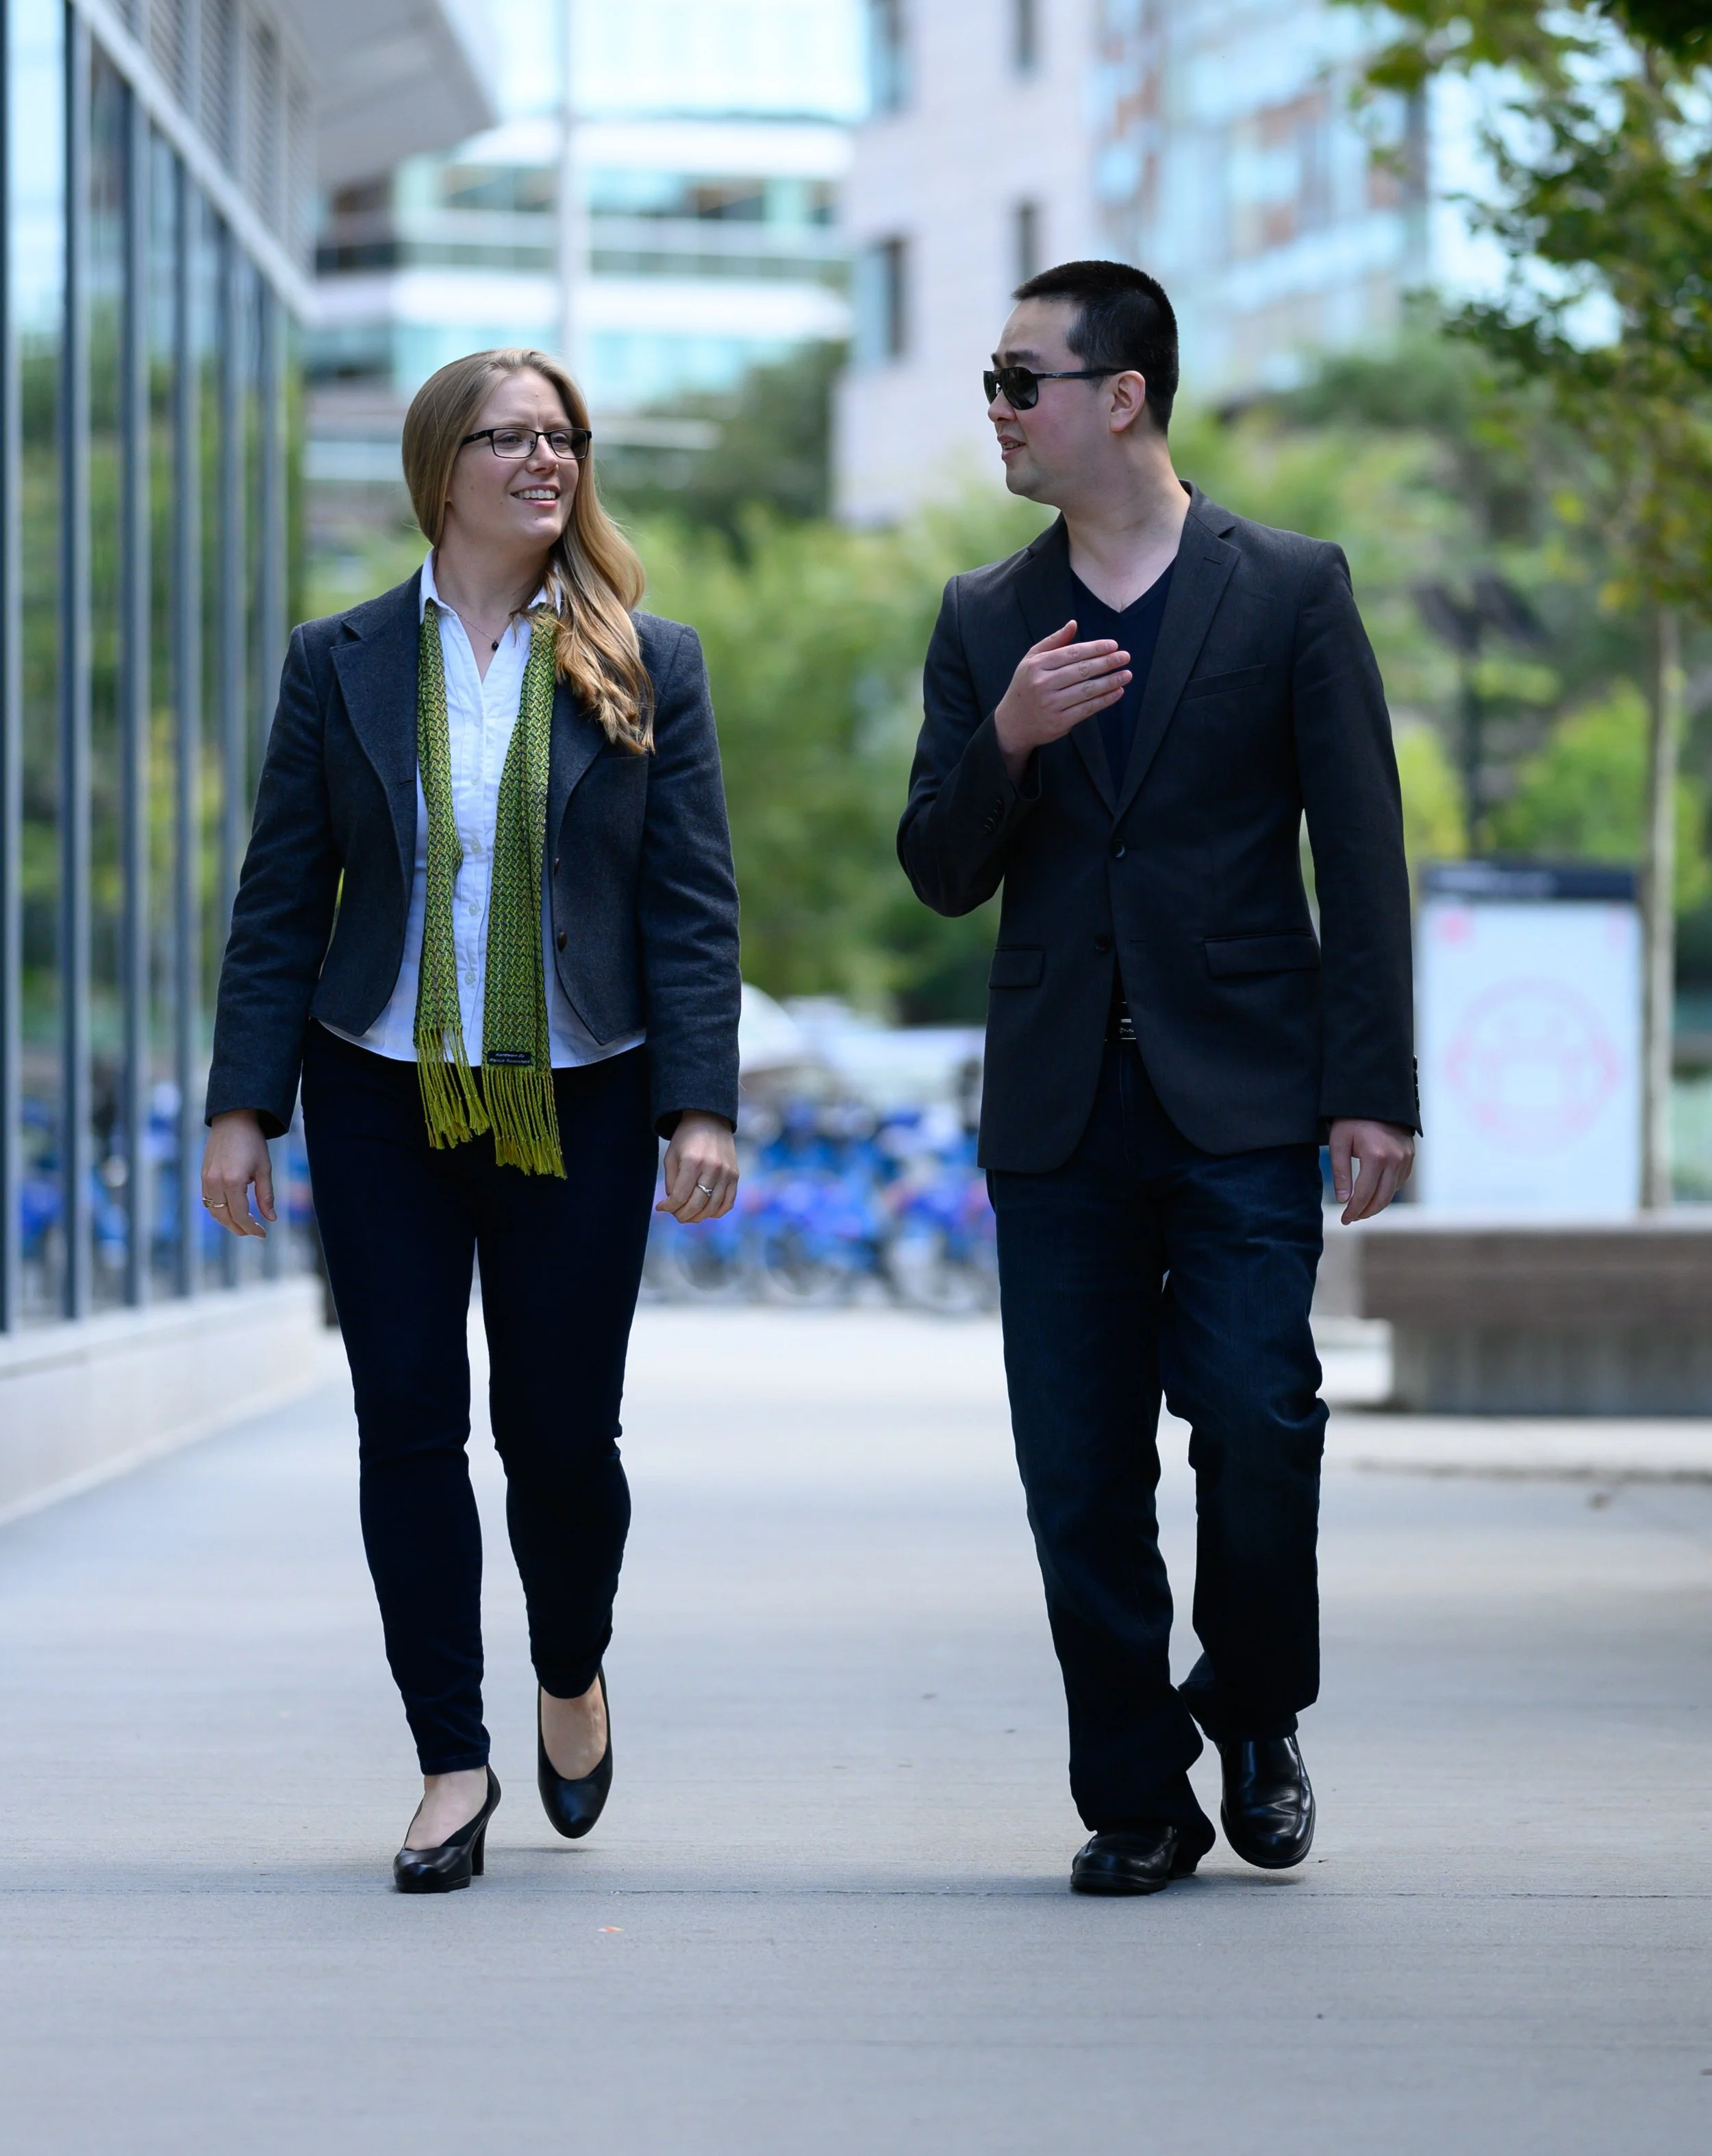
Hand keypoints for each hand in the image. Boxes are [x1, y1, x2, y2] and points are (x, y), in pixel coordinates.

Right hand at [201, 1110, 275, 1238]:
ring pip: (214, 1211)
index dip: (251, 1228)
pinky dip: (219, 1210)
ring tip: (244, 1225)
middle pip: (225, 1217)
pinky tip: (231, 1210)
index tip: (263, 1234)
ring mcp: (206, 1179)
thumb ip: (266, 1196)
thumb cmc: (252, 1142)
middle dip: (239, 1228)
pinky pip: (208, 1201)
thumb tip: (271, 1219)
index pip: (240, 1215)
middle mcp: (215, 1183)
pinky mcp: (203, 1175)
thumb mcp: (264, 1169)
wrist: (233, 1120)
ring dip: (228, 1222)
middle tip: (254, 1232)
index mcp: (233, 1182)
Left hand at [657, 1111, 738, 1223]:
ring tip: (689, 1215)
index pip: (680, 1196)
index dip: (669, 1207)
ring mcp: (726, 1173)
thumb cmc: (686, 1139)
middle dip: (682, 1215)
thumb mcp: (671, 1156)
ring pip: (712, 1208)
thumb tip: (673, 1205)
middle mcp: (712, 1168)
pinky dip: (716, 1212)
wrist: (709, 1120)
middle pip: (696, 1205)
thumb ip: (671, 1182)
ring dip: (698, 1217)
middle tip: (676, 1215)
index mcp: (692, 1162)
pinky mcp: (735, 1176)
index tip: (661, 1208)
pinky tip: (706, 1212)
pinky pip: (728, 1203)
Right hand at [994, 621, 1131, 782]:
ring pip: (1087, 690)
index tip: (1113, 645)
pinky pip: (1087, 709)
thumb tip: (1073, 624)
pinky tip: (1117, 692)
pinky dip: (1105, 700)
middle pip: (1082, 670)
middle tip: (1125, 657)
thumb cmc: (1025, 687)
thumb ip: (1053, 642)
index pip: (1072, 653)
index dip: (1095, 648)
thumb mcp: (1030, 661)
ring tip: (1126, 675)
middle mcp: (1043, 684)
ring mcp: (1051, 704)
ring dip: (1110, 682)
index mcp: (1037, 665)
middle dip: (1107, 663)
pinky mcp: (1059, 722)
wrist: (1012, 724)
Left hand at [1328, 1118, 1413, 1224]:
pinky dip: (1387, 1191)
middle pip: (1382, 1198)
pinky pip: (1400, 1181)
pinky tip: (1375, 1193)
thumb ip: (1341, 1173)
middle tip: (1352, 1218)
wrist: (1376, 1098)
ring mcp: (1406, 1158)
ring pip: (1392, 1192)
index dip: (1353, 1210)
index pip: (1364, 1194)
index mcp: (1376, 1157)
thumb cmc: (1351, 1120)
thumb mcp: (1339, 1143)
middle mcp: (1395, 1160)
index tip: (1344, 1220)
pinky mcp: (1410, 1156)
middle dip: (1366, 1212)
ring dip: (1377, 1204)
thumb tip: (1344, 1201)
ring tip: (1361, 1208)